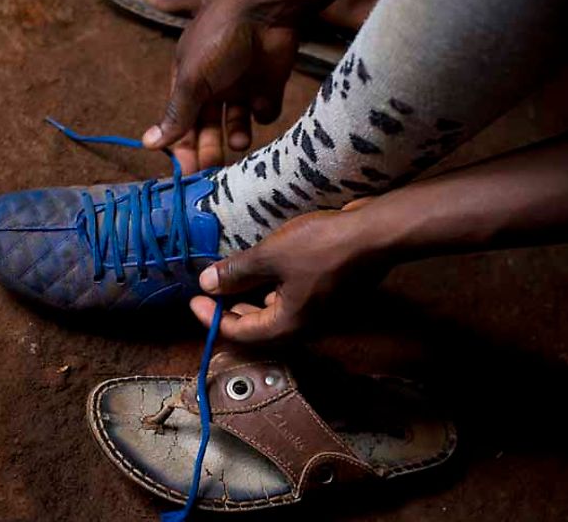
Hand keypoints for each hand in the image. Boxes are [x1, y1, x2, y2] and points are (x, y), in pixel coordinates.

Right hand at [142, 0, 298, 173]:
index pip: (180, 123)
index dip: (182, 147)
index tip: (186, 172)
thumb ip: (176, 114)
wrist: (267, 12)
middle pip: (207, 129)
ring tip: (237, 141)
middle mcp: (213, 87)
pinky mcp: (268, 87)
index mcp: (188, 82)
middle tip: (212, 169)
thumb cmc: (220, 40)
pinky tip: (261, 102)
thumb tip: (148, 143)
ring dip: (235, 137)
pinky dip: (264, 113)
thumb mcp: (192, 79)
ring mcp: (241, 87)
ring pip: (235, 126)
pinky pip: (265, 112)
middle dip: (208, 149)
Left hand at [189, 204, 385, 340]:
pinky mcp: (326, 294)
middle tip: (209, 294)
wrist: (374, 235)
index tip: (193, 299)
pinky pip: (290, 301)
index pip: (239, 333)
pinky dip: (271, 291)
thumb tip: (207, 284)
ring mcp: (318, 312)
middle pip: (258, 329)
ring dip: (250, 301)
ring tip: (232, 282)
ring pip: (275, 314)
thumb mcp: (270, 256)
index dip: (212, 318)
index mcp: (287, 325)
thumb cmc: (321, 246)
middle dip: (230, 312)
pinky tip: (265, 272)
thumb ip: (236, 272)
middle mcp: (303, 326)